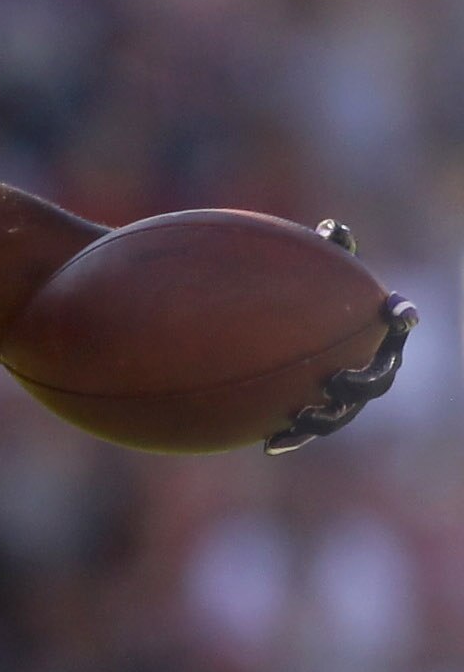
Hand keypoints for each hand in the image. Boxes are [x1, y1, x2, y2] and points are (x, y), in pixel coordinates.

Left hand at [264, 222, 418, 455]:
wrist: (281, 340)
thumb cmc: (308, 296)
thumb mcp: (315, 270)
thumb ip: (327, 251)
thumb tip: (331, 228)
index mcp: (377, 327)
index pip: (398, 319)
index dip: (401, 315)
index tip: (398, 313)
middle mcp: (371, 361)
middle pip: (379, 378)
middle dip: (362, 382)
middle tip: (337, 379)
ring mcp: (347, 391)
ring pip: (346, 410)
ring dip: (328, 416)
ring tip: (304, 415)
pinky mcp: (320, 411)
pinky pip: (309, 428)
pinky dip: (293, 436)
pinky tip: (270, 444)